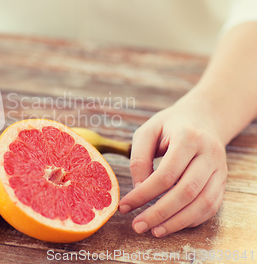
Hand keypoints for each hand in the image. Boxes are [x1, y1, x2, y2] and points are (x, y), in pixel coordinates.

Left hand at [119, 97, 226, 236]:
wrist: (202, 119)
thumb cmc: (169, 126)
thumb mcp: (147, 131)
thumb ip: (140, 157)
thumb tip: (138, 188)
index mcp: (188, 138)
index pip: (166, 174)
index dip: (144, 193)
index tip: (125, 206)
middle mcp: (209, 154)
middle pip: (186, 191)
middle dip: (160, 213)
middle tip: (138, 225)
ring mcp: (220, 170)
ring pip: (203, 203)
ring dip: (177, 222)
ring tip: (153, 230)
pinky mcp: (222, 182)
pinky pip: (211, 207)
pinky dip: (191, 220)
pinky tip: (171, 224)